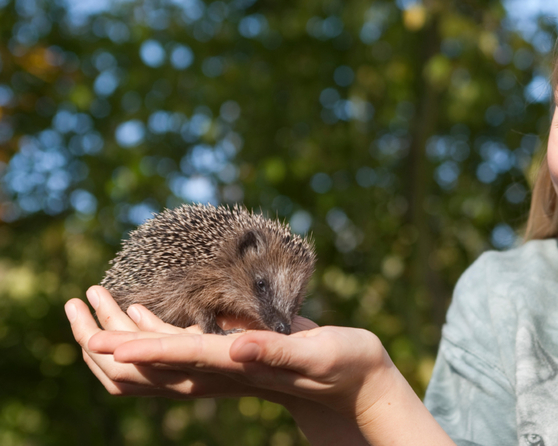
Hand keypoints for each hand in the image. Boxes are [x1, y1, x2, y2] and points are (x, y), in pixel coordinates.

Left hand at [67, 286, 453, 444]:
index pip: (176, 360)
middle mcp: (220, 372)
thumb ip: (275, 350)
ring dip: (121, 330)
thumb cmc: (344, 366)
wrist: (354, 386)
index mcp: (238, 368)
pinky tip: (139, 308)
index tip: (97, 338)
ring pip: (154, 356)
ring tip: (92, 299)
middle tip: (75, 304)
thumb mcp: (315, 354)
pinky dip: (150, 328)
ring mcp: (221, 367)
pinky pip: (175, 345)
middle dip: (109, 338)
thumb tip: (235, 348)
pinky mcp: (229, 357)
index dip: (136, 349)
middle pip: (148, 367)